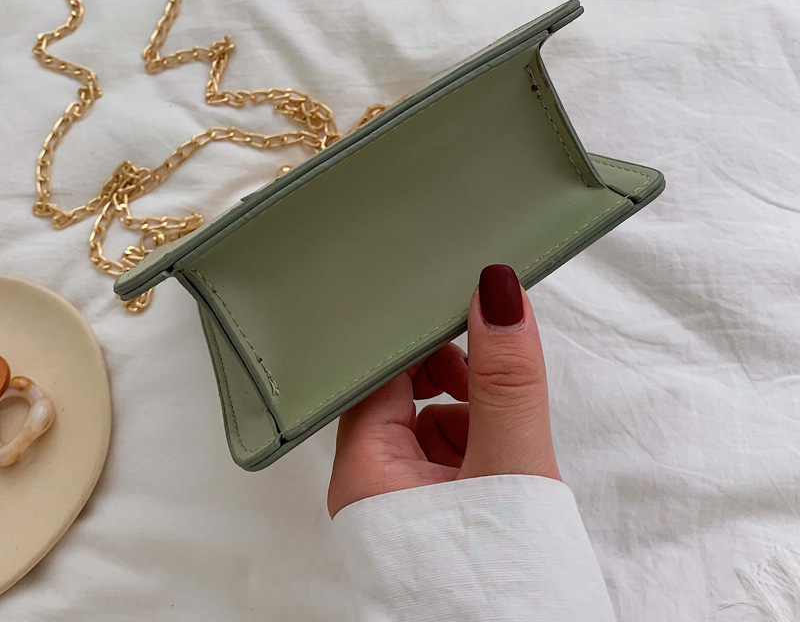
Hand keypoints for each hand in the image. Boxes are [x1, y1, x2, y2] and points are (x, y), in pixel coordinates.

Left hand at [327, 264, 560, 516]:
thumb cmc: (508, 584)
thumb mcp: (511, 466)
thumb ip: (507, 379)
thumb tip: (497, 290)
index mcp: (364, 473)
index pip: (379, 372)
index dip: (422, 339)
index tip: (463, 312)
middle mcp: (372, 486)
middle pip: (404, 393)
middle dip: (457, 380)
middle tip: (495, 383)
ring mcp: (403, 502)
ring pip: (432, 424)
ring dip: (474, 417)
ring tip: (511, 445)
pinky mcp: (434, 516)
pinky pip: (450, 456)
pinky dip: (481, 447)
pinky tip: (507, 468)